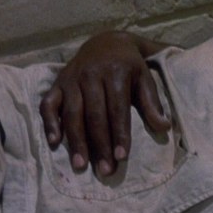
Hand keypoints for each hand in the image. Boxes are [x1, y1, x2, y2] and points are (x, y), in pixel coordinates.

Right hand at [39, 31, 170, 175]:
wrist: (106, 42)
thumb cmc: (129, 66)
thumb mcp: (145, 78)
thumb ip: (152, 103)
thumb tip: (164, 127)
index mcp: (115, 73)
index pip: (117, 109)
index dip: (119, 133)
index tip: (121, 156)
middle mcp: (90, 75)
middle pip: (94, 115)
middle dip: (99, 144)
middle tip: (105, 170)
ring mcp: (71, 79)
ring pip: (71, 113)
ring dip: (75, 141)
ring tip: (80, 165)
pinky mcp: (56, 83)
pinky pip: (48, 104)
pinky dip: (49, 123)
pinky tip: (54, 142)